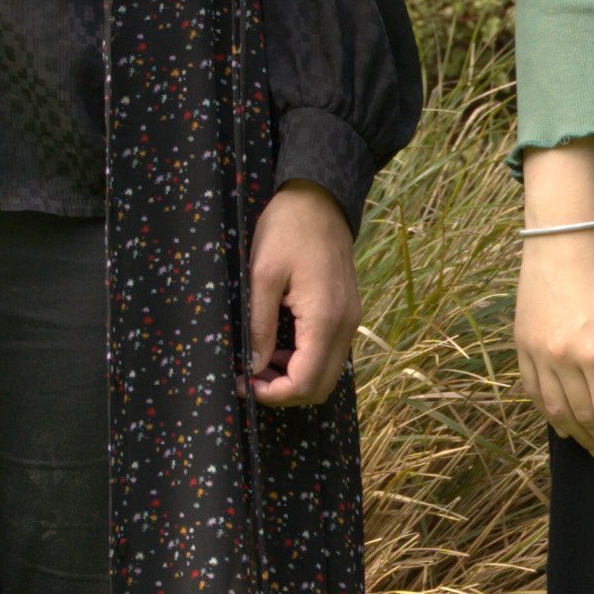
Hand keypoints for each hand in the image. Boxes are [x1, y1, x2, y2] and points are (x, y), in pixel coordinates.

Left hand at [243, 182, 358, 408]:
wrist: (319, 199)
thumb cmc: (287, 229)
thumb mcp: (262, 274)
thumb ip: (260, 325)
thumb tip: (255, 366)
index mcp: (324, 319)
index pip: (305, 382)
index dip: (273, 393)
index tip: (243, 382)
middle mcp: (345, 326)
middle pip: (319, 387)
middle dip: (283, 391)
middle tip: (249, 376)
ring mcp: (350, 320)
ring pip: (326, 373)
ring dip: (293, 377)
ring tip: (259, 359)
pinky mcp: (347, 313)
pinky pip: (328, 353)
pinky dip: (304, 361)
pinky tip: (278, 345)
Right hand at [518, 225, 593, 464]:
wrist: (560, 241)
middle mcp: (562, 358)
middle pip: (583, 418)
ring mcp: (537, 354)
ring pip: (555, 411)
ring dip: (576, 434)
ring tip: (593, 446)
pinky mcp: (521, 346)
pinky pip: (534, 393)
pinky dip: (549, 413)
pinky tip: (564, 423)